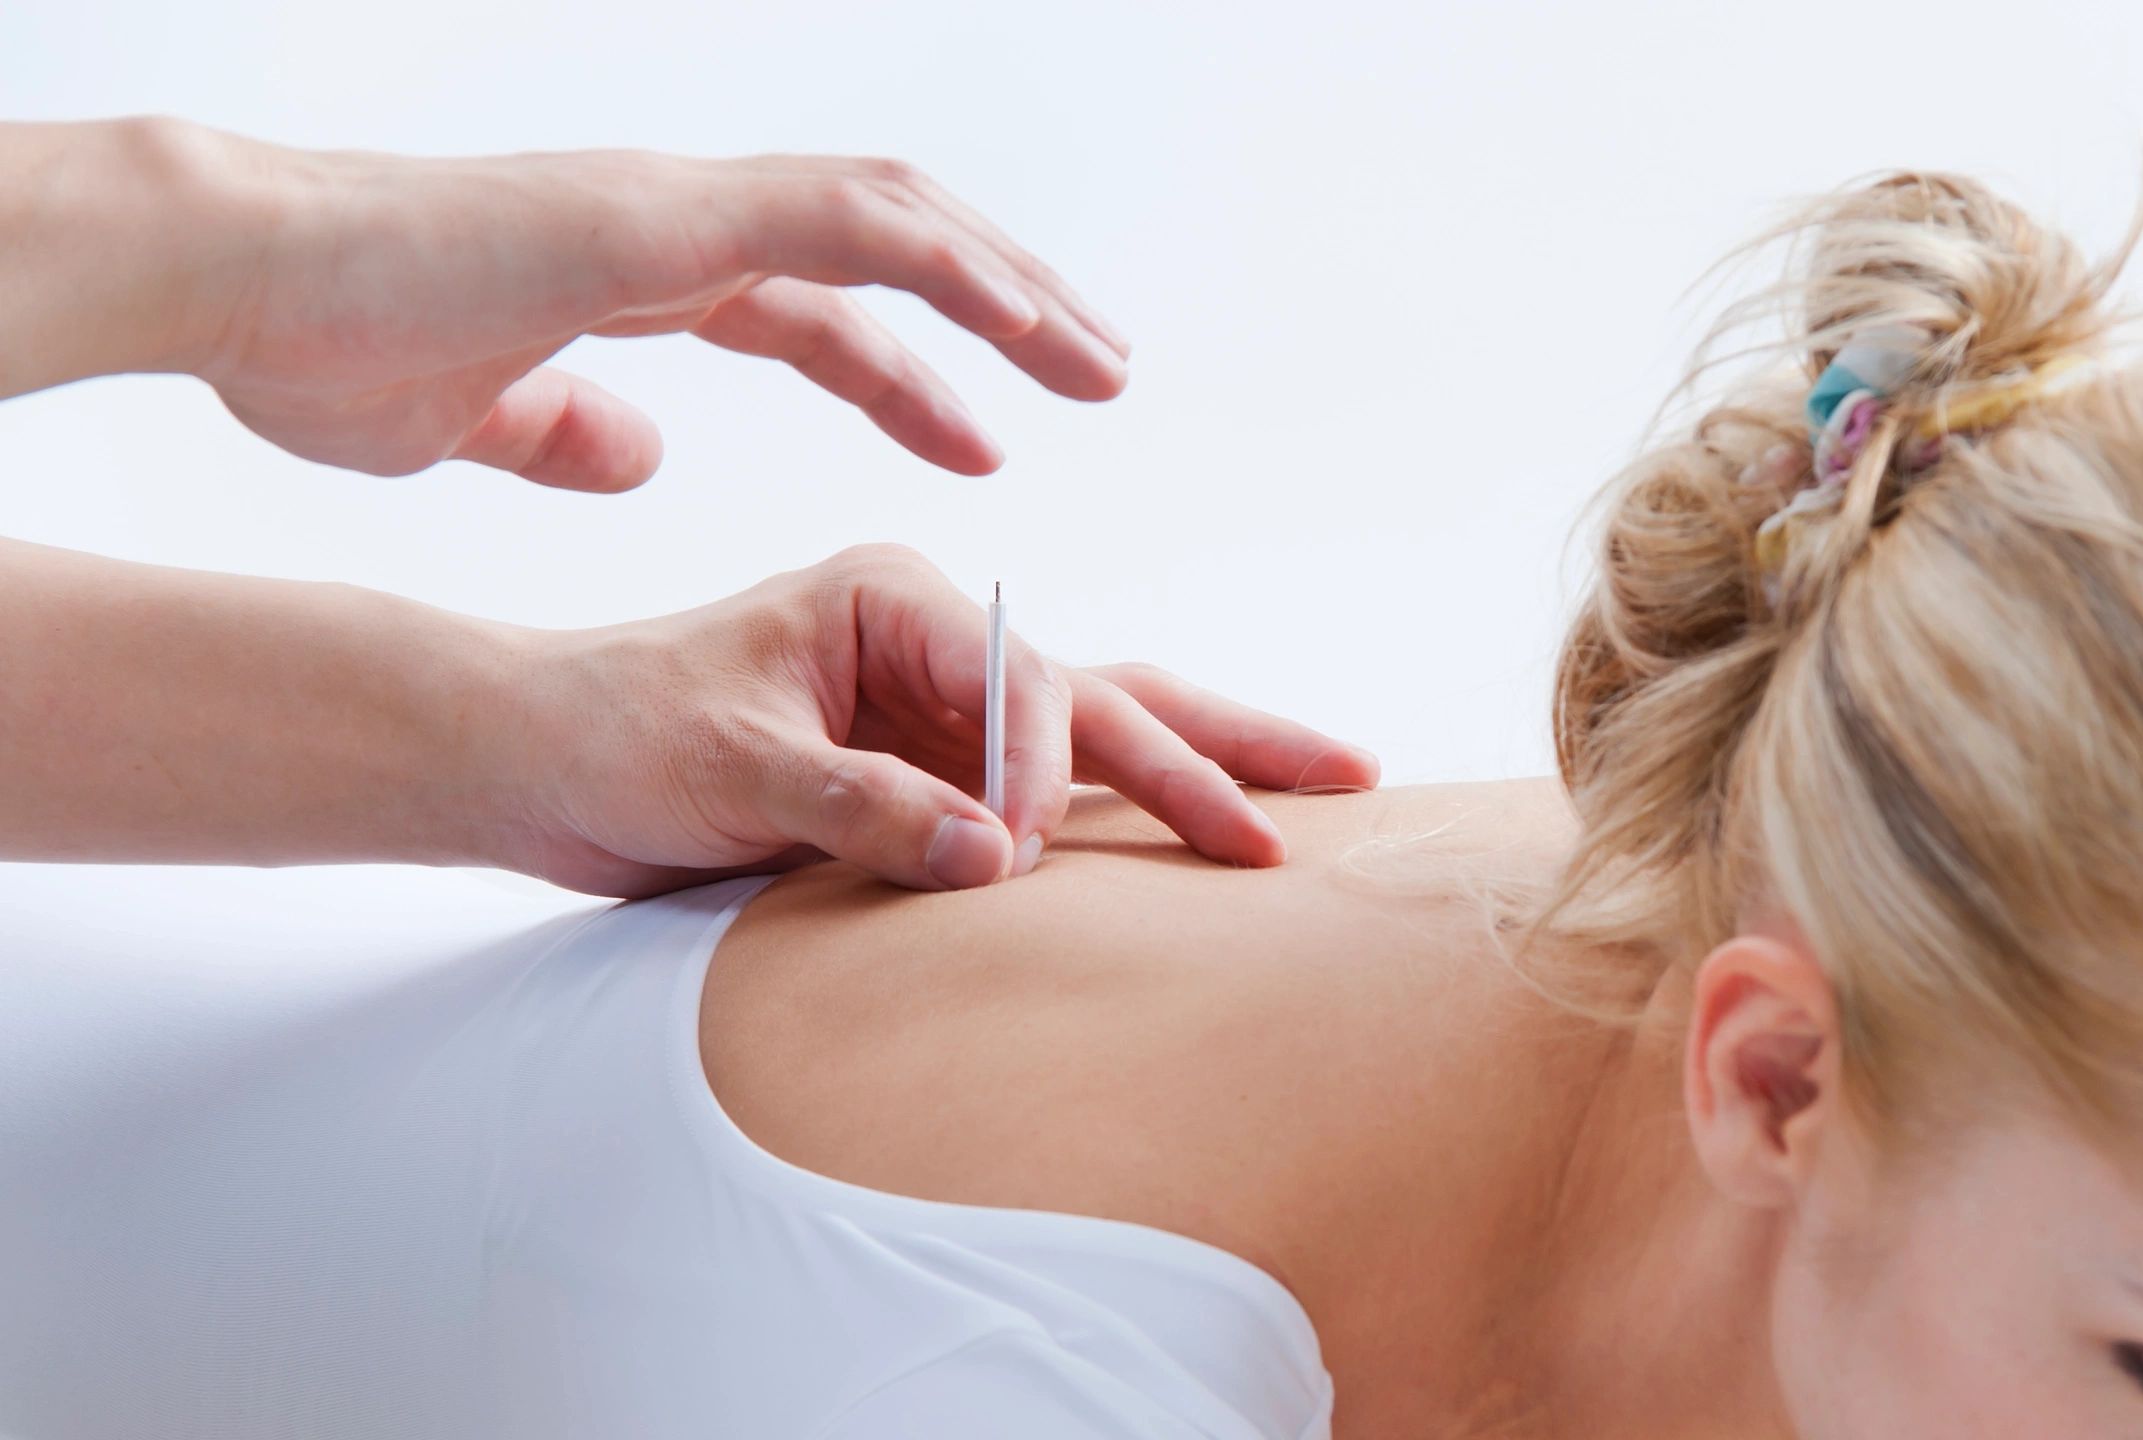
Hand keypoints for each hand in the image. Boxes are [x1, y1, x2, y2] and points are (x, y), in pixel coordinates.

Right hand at [179, 128, 1130, 487]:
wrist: (237, 284)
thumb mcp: (468, 418)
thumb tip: (639, 456)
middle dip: (1001, 310)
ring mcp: (679, 204)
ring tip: (1102, 359)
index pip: (820, 311)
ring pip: (896, 220)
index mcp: (648, 269)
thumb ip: (562, 429)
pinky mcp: (666, 212)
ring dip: (1010, 284)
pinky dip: (947, 265)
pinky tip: (1025, 318)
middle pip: (887, 251)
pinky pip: (848, 221)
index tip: (987, 440)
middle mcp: (683, 223)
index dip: (911, 372)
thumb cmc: (321, 345)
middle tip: (1097, 374)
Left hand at [498, 544, 1379, 896]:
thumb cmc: (619, 734)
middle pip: (1110, 690)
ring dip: (1201, 774)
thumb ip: (861, 808)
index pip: (1025, 683)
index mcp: (894, 598)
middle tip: (1347, 779)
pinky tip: (1196, 841)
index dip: (1041, 772)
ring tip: (1312, 800)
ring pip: (1101, 739)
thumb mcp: (730, 769)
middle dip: (1222, 742)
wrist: (541, 762)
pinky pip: (1050, 799)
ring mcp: (942, 711)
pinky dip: (1126, 824)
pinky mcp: (929, 774)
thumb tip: (997, 858)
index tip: (1013, 852)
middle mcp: (937, 645)